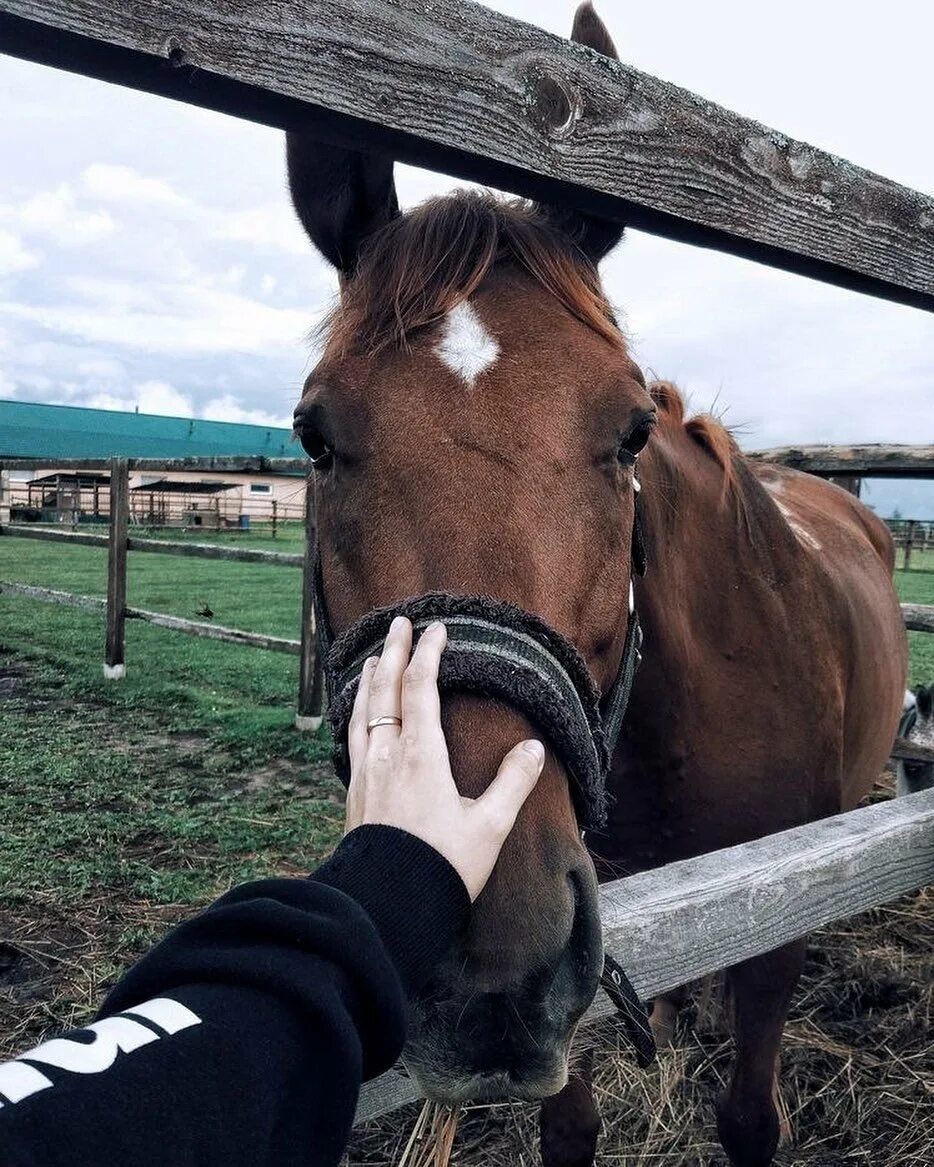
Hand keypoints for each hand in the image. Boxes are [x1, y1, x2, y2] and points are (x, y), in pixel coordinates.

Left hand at [345, 615, 544, 900]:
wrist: (385, 908)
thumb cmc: (441, 867)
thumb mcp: (489, 827)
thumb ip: (512, 784)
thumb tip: (534, 748)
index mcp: (420, 755)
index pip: (422, 688)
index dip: (430, 654)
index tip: (438, 628)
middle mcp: (387, 755)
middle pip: (386, 690)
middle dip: (395, 652)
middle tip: (400, 623)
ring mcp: (364, 773)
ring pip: (362, 711)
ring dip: (370, 679)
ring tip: (375, 659)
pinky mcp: (353, 794)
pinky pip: (352, 738)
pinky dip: (357, 713)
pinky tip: (359, 719)